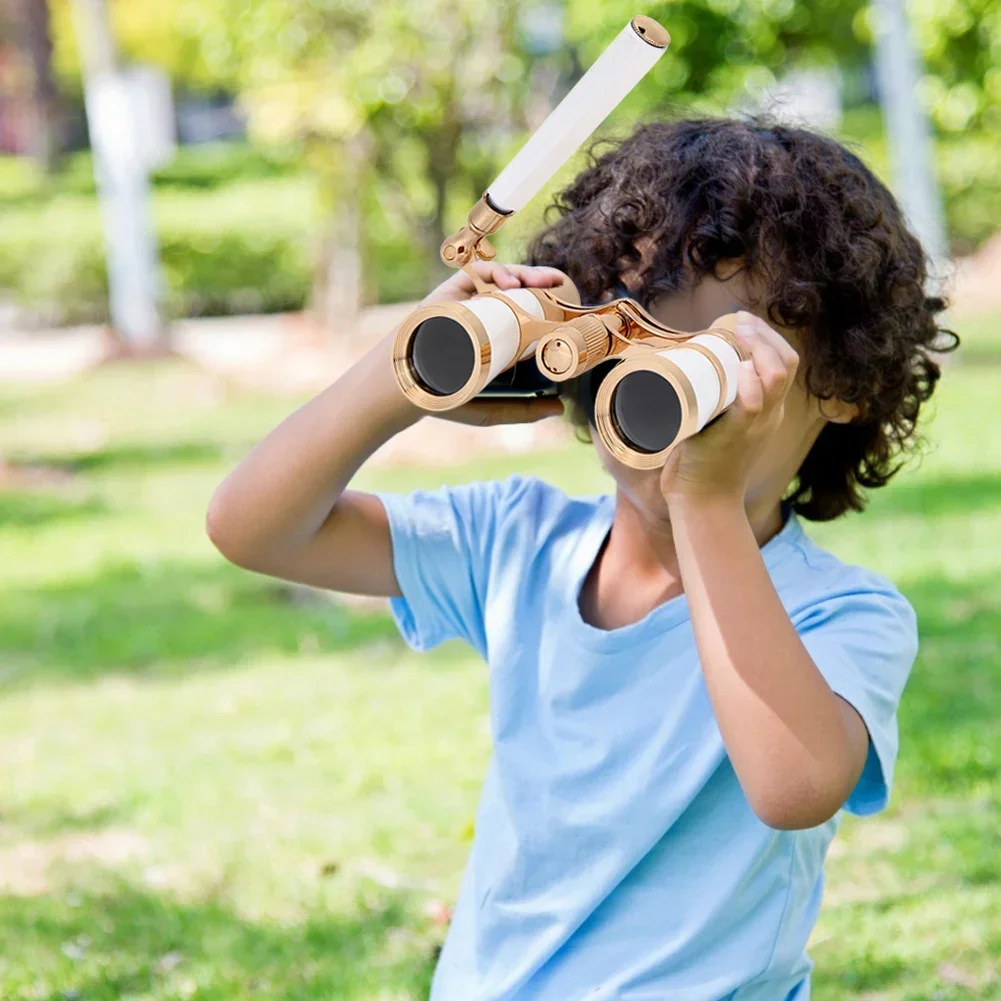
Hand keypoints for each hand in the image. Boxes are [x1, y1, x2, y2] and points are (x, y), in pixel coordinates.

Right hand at [422, 261, 569, 425]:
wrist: (415, 387)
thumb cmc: (449, 396)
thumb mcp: (493, 409)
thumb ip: (525, 410)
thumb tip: (559, 409)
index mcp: (496, 334)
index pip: (525, 311)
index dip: (546, 302)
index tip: (565, 301)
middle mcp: (483, 315)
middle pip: (516, 290)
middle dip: (539, 282)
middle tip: (556, 284)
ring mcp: (467, 302)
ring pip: (500, 278)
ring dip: (524, 273)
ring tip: (539, 282)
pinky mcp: (451, 291)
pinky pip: (477, 272)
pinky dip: (497, 271)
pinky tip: (511, 283)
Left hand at [660, 311, 799, 503]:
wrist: (702, 504)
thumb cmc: (702, 468)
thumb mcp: (713, 428)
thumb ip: (708, 405)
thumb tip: (681, 376)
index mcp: (768, 412)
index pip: (785, 365)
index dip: (768, 338)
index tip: (742, 322)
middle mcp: (768, 416)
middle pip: (786, 364)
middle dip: (765, 335)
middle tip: (739, 321)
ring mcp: (754, 426)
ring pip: (774, 378)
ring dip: (758, 349)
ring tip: (738, 332)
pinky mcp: (734, 436)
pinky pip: (752, 405)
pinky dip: (748, 384)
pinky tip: (739, 368)